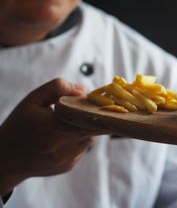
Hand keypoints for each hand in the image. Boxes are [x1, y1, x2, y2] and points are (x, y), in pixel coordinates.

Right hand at [0, 78, 95, 196]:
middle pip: (91, 128)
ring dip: (83, 129)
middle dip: (88, 118)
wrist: (6, 160)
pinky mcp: (68, 166)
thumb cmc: (19, 125)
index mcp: (49, 128)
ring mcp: (65, 159)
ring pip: (89, 138)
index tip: (86, 103)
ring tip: (67, 125)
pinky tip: (62, 139)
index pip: (84, 117)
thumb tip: (83, 89)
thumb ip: (57, 88)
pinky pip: (83, 149)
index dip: (89, 109)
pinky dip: (78, 141)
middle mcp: (59, 147)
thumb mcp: (32, 101)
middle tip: (79, 111)